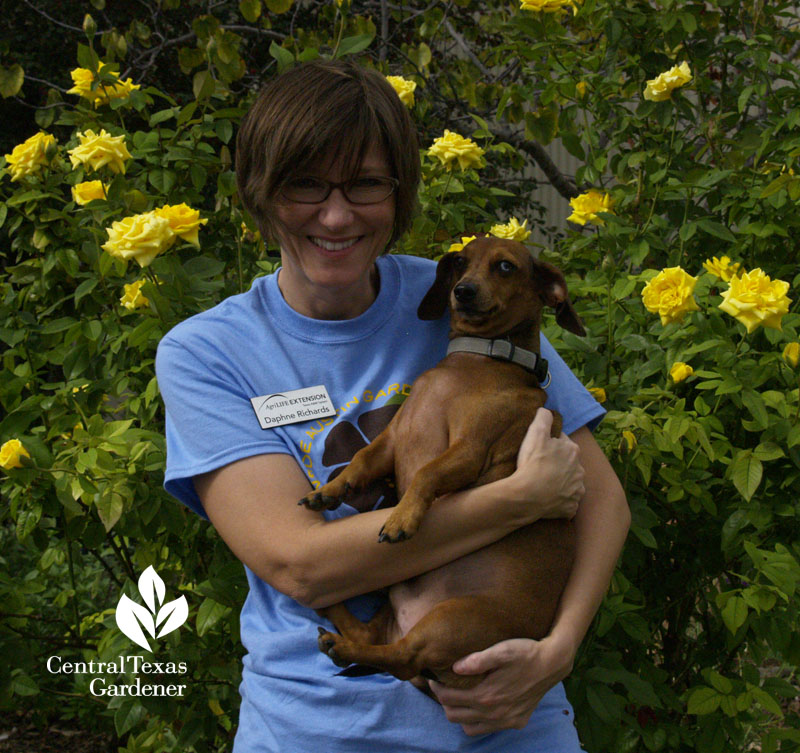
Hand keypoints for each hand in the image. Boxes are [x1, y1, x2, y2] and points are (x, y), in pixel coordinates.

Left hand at [428, 634, 575, 736]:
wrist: (551, 663)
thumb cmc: (524, 652)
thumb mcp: (501, 650)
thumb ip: (477, 660)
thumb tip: (455, 667)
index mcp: (486, 696)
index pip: (449, 698)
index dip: (437, 689)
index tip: (433, 678)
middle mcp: (494, 714)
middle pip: (455, 716)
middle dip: (444, 702)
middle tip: (443, 687)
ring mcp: (506, 721)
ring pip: (470, 728)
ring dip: (460, 714)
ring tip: (459, 697)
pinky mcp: (516, 722)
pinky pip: (488, 729)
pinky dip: (477, 721)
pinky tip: (479, 705)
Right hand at [506, 409, 583, 520]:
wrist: (527, 496)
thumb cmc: (532, 463)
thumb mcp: (536, 433)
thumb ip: (543, 418)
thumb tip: (547, 410)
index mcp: (573, 451)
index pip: (563, 443)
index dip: (550, 445)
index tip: (539, 450)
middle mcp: (580, 471)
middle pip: (568, 464)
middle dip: (558, 464)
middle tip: (540, 467)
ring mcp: (577, 491)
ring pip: (571, 484)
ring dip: (561, 483)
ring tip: (544, 484)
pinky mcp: (571, 508)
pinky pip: (567, 503)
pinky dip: (560, 501)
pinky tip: (548, 499)